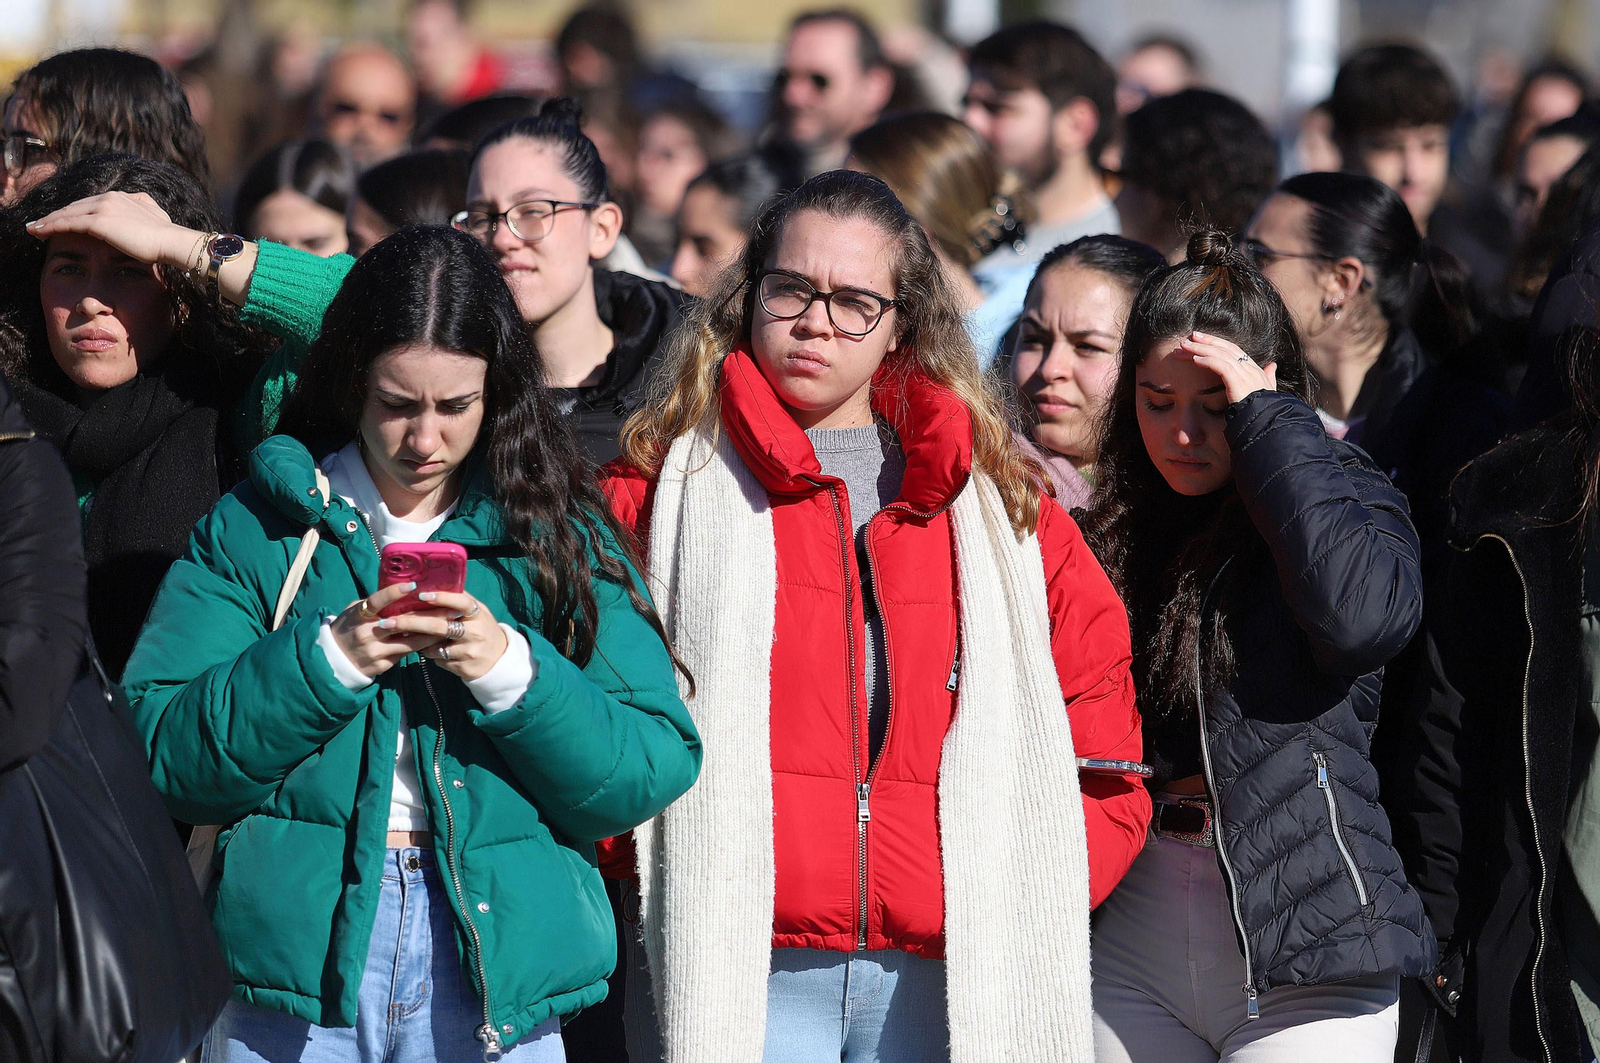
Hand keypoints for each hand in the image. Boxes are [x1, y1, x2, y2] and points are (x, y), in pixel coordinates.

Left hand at [27, 191, 197, 270]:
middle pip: (75, 206)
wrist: (171, 241)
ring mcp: (103, 207)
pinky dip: (51, 226)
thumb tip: (141, 206)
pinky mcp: (98, 221)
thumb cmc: (167, 235)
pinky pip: (68, 223)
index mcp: (122, 196)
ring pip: (67, 213)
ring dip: (47, 220)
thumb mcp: (155, 215)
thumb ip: (143, 207)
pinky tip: (39, 232)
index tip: (61, 219)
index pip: (90, 203)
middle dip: (55, 215)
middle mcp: (109, 197)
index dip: (73, 211)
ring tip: (33, 228)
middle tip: (39, 223)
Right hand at [329, 581, 441, 677]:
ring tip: (451, 624)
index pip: (376, 602)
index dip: (393, 593)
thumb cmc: (348, 628)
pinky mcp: (382, 665)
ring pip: (410, 642)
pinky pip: (407, 654)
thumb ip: (373, 603)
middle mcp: (366, 634)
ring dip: (432, 633)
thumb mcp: (354, 612)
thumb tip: (399, 589)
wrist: (334, 661)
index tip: (413, 585)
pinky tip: (438, 640)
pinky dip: (423, 646)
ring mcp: (375, 651)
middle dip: (428, 615)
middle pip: (402, 623)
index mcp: (358, 616)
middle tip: (451, 608)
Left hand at [397, 591, 507, 681]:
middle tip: (388, 622)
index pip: (461, 602)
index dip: (441, 598)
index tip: (420, 595)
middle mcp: (475, 632)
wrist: (499, 659)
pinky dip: (430, 654)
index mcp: (478, 613)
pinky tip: (430, 650)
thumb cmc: (481, 628)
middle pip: (439, 627)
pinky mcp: (462, 667)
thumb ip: (459, 600)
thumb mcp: (477, 612)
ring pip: (433, 646)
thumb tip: (433, 581)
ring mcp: (468, 651)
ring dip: (419, 642)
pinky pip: (437, 660)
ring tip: (409, 637)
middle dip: (411, 623)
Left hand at [1179, 331, 1277, 403]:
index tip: (1201, 339)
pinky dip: (1207, 360)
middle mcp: (1250, 368)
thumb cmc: (1263, 410)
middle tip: (1190, 336)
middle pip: (1226, 348)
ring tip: (1184, 346)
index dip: (1218, 342)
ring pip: (1221, 354)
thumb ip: (1268, 377)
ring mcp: (1246, 374)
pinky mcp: (1239, 382)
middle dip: (1208, 340)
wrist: (1268, 421)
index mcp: (1254, 369)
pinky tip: (1195, 359)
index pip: (1234, 350)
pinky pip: (1221, 366)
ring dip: (1201, 348)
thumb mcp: (1266, 391)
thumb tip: (1272, 366)